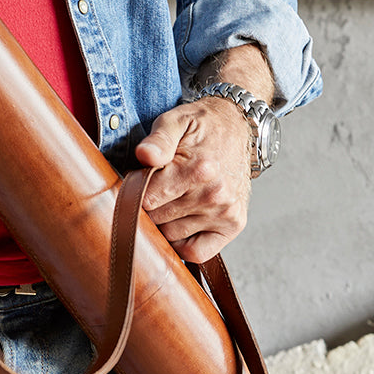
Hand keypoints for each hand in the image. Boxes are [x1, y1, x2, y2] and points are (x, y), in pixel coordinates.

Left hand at [135, 97, 251, 262]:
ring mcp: (225, 212)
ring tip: (173, 198)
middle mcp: (215, 194)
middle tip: (158, 188)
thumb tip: (145, 155)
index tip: (141, 180)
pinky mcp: (233, 225)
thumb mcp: (175, 121)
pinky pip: (196, 253)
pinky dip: (183, 244)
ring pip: (171, 236)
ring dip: (165, 222)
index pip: (147, 200)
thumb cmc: (200, 126)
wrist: (236, 127)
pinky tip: (181, 223)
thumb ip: (158, 138)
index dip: (136, 191)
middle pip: (157, 219)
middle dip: (149, 206)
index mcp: (199, 169)